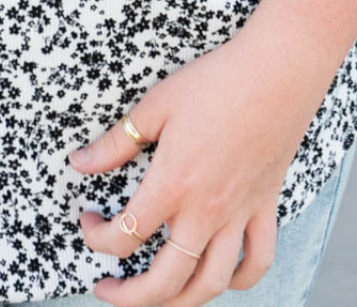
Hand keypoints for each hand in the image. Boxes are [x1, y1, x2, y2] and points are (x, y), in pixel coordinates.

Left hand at [67, 24, 325, 303]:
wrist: (276, 71)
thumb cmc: (215, 81)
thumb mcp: (156, 104)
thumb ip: (116, 142)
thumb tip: (80, 164)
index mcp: (173, 185)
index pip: (125, 236)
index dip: (97, 237)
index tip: (88, 221)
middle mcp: (206, 211)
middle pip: (166, 281)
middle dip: (130, 297)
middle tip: (106, 288)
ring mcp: (239, 214)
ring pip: (211, 284)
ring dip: (180, 302)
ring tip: (157, 298)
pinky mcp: (265, 207)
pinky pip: (258, 260)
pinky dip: (241, 280)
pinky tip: (220, 277)